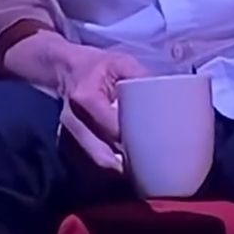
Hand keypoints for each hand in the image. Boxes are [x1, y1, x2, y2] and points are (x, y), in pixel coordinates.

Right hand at [2, 32, 147, 171]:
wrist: (65, 69)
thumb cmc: (96, 65)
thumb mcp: (120, 62)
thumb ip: (142, 77)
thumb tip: (169, 98)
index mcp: (86, 99)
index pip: (113, 129)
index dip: (135, 141)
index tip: (158, 146)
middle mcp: (74, 121)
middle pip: (103, 155)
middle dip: (128, 165)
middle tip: (153, 167)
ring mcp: (68, 135)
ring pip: (97, 162)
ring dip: (120, 170)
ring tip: (143, 171)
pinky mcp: (69, 143)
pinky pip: (92, 162)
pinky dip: (111, 167)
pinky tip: (128, 167)